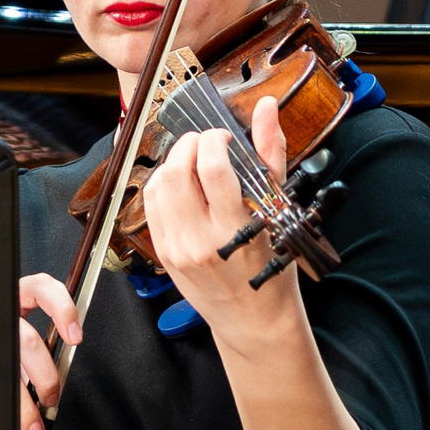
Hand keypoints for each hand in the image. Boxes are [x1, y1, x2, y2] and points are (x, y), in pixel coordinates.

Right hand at [17, 272, 75, 429]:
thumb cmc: (12, 334)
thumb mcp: (29, 327)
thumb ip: (46, 343)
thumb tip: (58, 384)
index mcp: (21, 297)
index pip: (43, 290)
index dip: (62, 310)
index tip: (76, 337)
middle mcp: (3, 314)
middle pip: (27, 342)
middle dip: (45, 376)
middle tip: (52, 396)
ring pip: (9, 365)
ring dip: (24, 403)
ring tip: (34, 424)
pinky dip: (8, 406)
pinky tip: (13, 419)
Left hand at [143, 95, 363, 429]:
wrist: (254, 320)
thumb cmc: (272, 266)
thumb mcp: (279, 211)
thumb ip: (270, 156)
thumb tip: (267, 109)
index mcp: (234, 228)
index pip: (211, 168)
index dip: (214, 140)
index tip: (225, 139)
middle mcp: (200, 240)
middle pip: (176, 171)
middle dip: (189, 146)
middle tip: (206, 144)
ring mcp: (176, 249)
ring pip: (157, 186)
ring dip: (172, 162)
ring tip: (192, 161)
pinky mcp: (163, 254)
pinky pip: (150, 207)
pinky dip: (162, 186)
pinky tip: (180, 184)